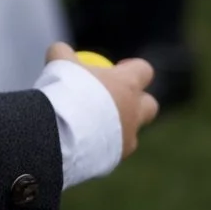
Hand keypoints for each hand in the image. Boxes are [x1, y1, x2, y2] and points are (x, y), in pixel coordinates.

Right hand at [47, 43, 159, 159]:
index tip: (117, 69)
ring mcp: (128, 138)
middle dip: (138, 102)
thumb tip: (60, 51)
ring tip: (93, 125)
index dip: (133, 68)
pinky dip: (102, 146)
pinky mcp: (116, 158)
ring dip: (118, 127)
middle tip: (116, 99)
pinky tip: (83, 142)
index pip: (144, 70)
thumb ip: (64, 53)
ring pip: (132, 132)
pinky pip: (114, 150)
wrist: (61, 131)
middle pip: (150, 105)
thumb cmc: (65, 91)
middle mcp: (134, 112)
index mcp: (127, 85)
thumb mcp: (60, 61)